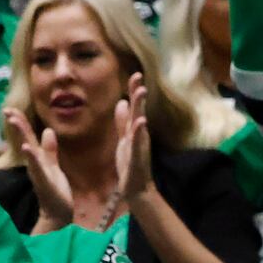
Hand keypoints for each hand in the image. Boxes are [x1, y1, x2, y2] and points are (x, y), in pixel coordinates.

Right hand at [4, 107, 74, 225]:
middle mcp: (34, 163)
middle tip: (6, 109)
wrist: (58, 213)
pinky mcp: (44, 182)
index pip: (27, 136)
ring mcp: (38, 172)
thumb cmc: (54, 190)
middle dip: (17, 124)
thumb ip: (49, 150)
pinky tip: (26, 148)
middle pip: (24, 139)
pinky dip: (32, 158)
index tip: (9, 108)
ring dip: (21, 135)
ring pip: (28, 150)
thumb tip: (48, 130)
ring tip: (14, 120)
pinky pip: (37, 168)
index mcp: (37, 158)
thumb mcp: (52, 165)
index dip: (20, 122)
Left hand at [112, 77, 154, 205]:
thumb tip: (122, 102)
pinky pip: (138, 142)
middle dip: (138, 93)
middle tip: (138, 76)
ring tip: (141, 92)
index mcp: (134, 130)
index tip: (135, 74)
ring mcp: (140, 145)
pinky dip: (139, 131)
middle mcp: (139, 134)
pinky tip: (141, 121)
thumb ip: (122, 121)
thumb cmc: (130, 164)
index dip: (134, 91)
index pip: (134, 107)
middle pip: (139, 110)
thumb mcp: (124, 139)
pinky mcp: (138, 157)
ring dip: (141, 107)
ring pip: (140, 122)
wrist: (136, 188)